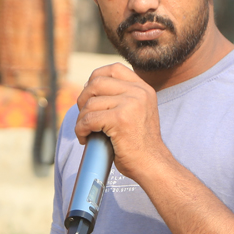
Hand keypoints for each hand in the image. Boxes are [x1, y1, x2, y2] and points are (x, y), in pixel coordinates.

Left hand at [74, 63, 168, 181]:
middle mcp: (139, 92)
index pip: (113, 69)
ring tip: (86, 132)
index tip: (90, 96)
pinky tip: (85, 138)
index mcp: (144, 89)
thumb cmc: (139, 144)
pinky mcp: (120, 119)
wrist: (152, 164)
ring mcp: (131, 104)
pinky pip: (89, 119)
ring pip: (90, 103)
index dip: (95, 79)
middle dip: (83, 99)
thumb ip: (122, 98)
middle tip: (84, 117)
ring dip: (81, 119)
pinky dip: (81, 130)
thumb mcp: (138, 112)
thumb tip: (89, 90)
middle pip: (97, 82)